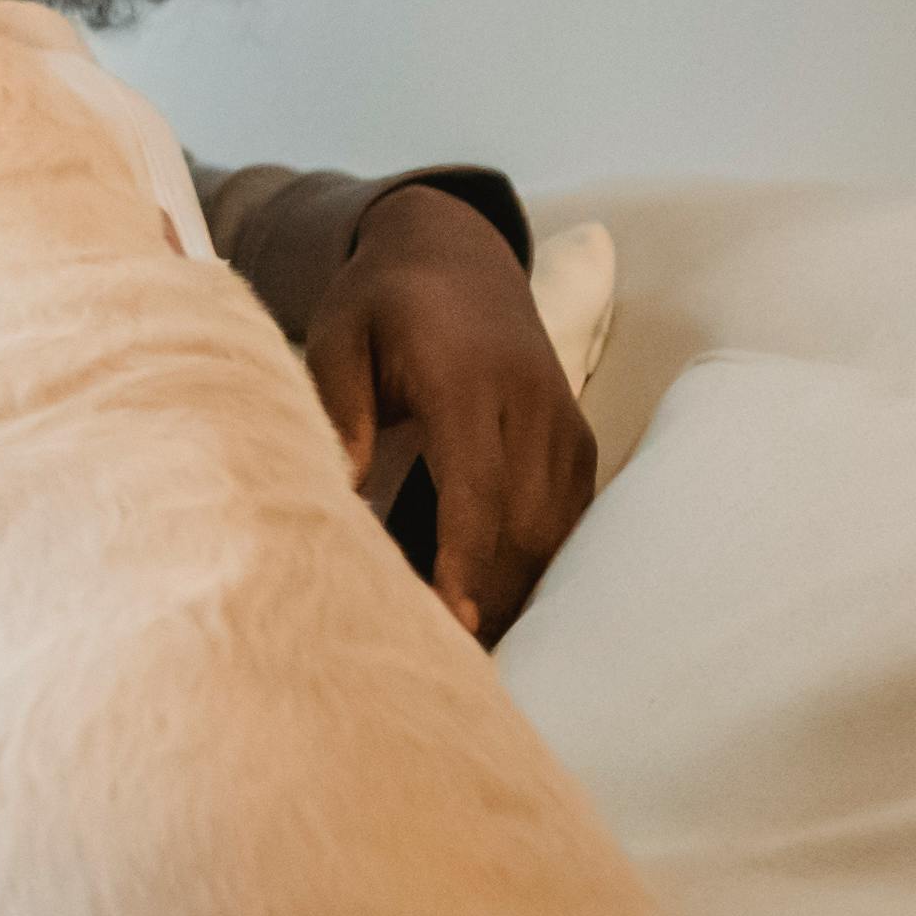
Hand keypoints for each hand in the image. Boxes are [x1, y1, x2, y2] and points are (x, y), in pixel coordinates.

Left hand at [307, 183, 598, 642]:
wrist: (456, 253)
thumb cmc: (381, 300)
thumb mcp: (338, 337)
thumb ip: (340, 414)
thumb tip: (337, 495)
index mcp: (472, 381)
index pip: (479, 488)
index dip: (468, 560)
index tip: (452, 620)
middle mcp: (532, 405)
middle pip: (526, 524)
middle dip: (492, 596)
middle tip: (446, 662)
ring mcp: (564, 423)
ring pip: (555, 531)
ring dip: (517, 591)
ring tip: (470, 651)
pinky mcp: (577, 441)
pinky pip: (570, 519)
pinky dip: (538, 565)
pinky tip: (497, 604)